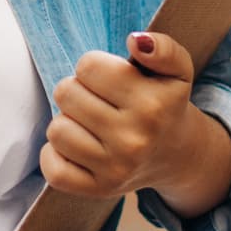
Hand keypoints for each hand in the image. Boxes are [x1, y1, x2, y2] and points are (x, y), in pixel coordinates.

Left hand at [40, 31, 206, 201]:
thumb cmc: (166, 103)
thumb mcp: (177, 70)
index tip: (109, 79)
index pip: (88, 66)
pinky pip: (53, 169)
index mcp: (152, 105)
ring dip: (67, 121)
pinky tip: (77, 147)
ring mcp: (116, 169)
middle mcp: (135, 139)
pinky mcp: (99, 190)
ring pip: (57, 129)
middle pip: (66, 93)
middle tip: (98, 100)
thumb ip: (163, 47)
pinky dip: (55, 156)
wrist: (177, 155)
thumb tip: (136, 41)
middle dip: (78, 90)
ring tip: (89, 123)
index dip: (93, 67)